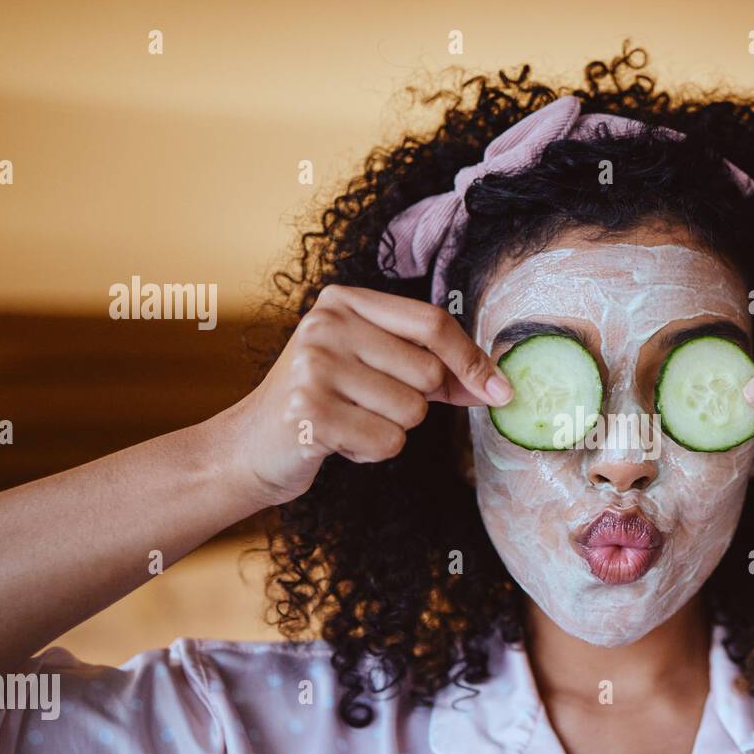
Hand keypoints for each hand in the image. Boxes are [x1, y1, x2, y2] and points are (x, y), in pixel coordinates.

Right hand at [220, 285, 512, 507]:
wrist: (253, 446)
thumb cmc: (327, 403)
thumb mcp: (374, 368)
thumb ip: (431, 368)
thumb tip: (496, 385)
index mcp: (344, 302)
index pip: (432, 322)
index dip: (473, 359)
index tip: (500, 390)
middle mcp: (326, 325)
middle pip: (428, 372)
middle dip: (417, 402)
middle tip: (372, 405)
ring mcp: (313, 367)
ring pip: (411, 411)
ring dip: (391, 429)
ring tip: (350, 421)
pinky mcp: (309, 413)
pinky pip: (387, 442)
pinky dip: (371, 451)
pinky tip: (338, 441)